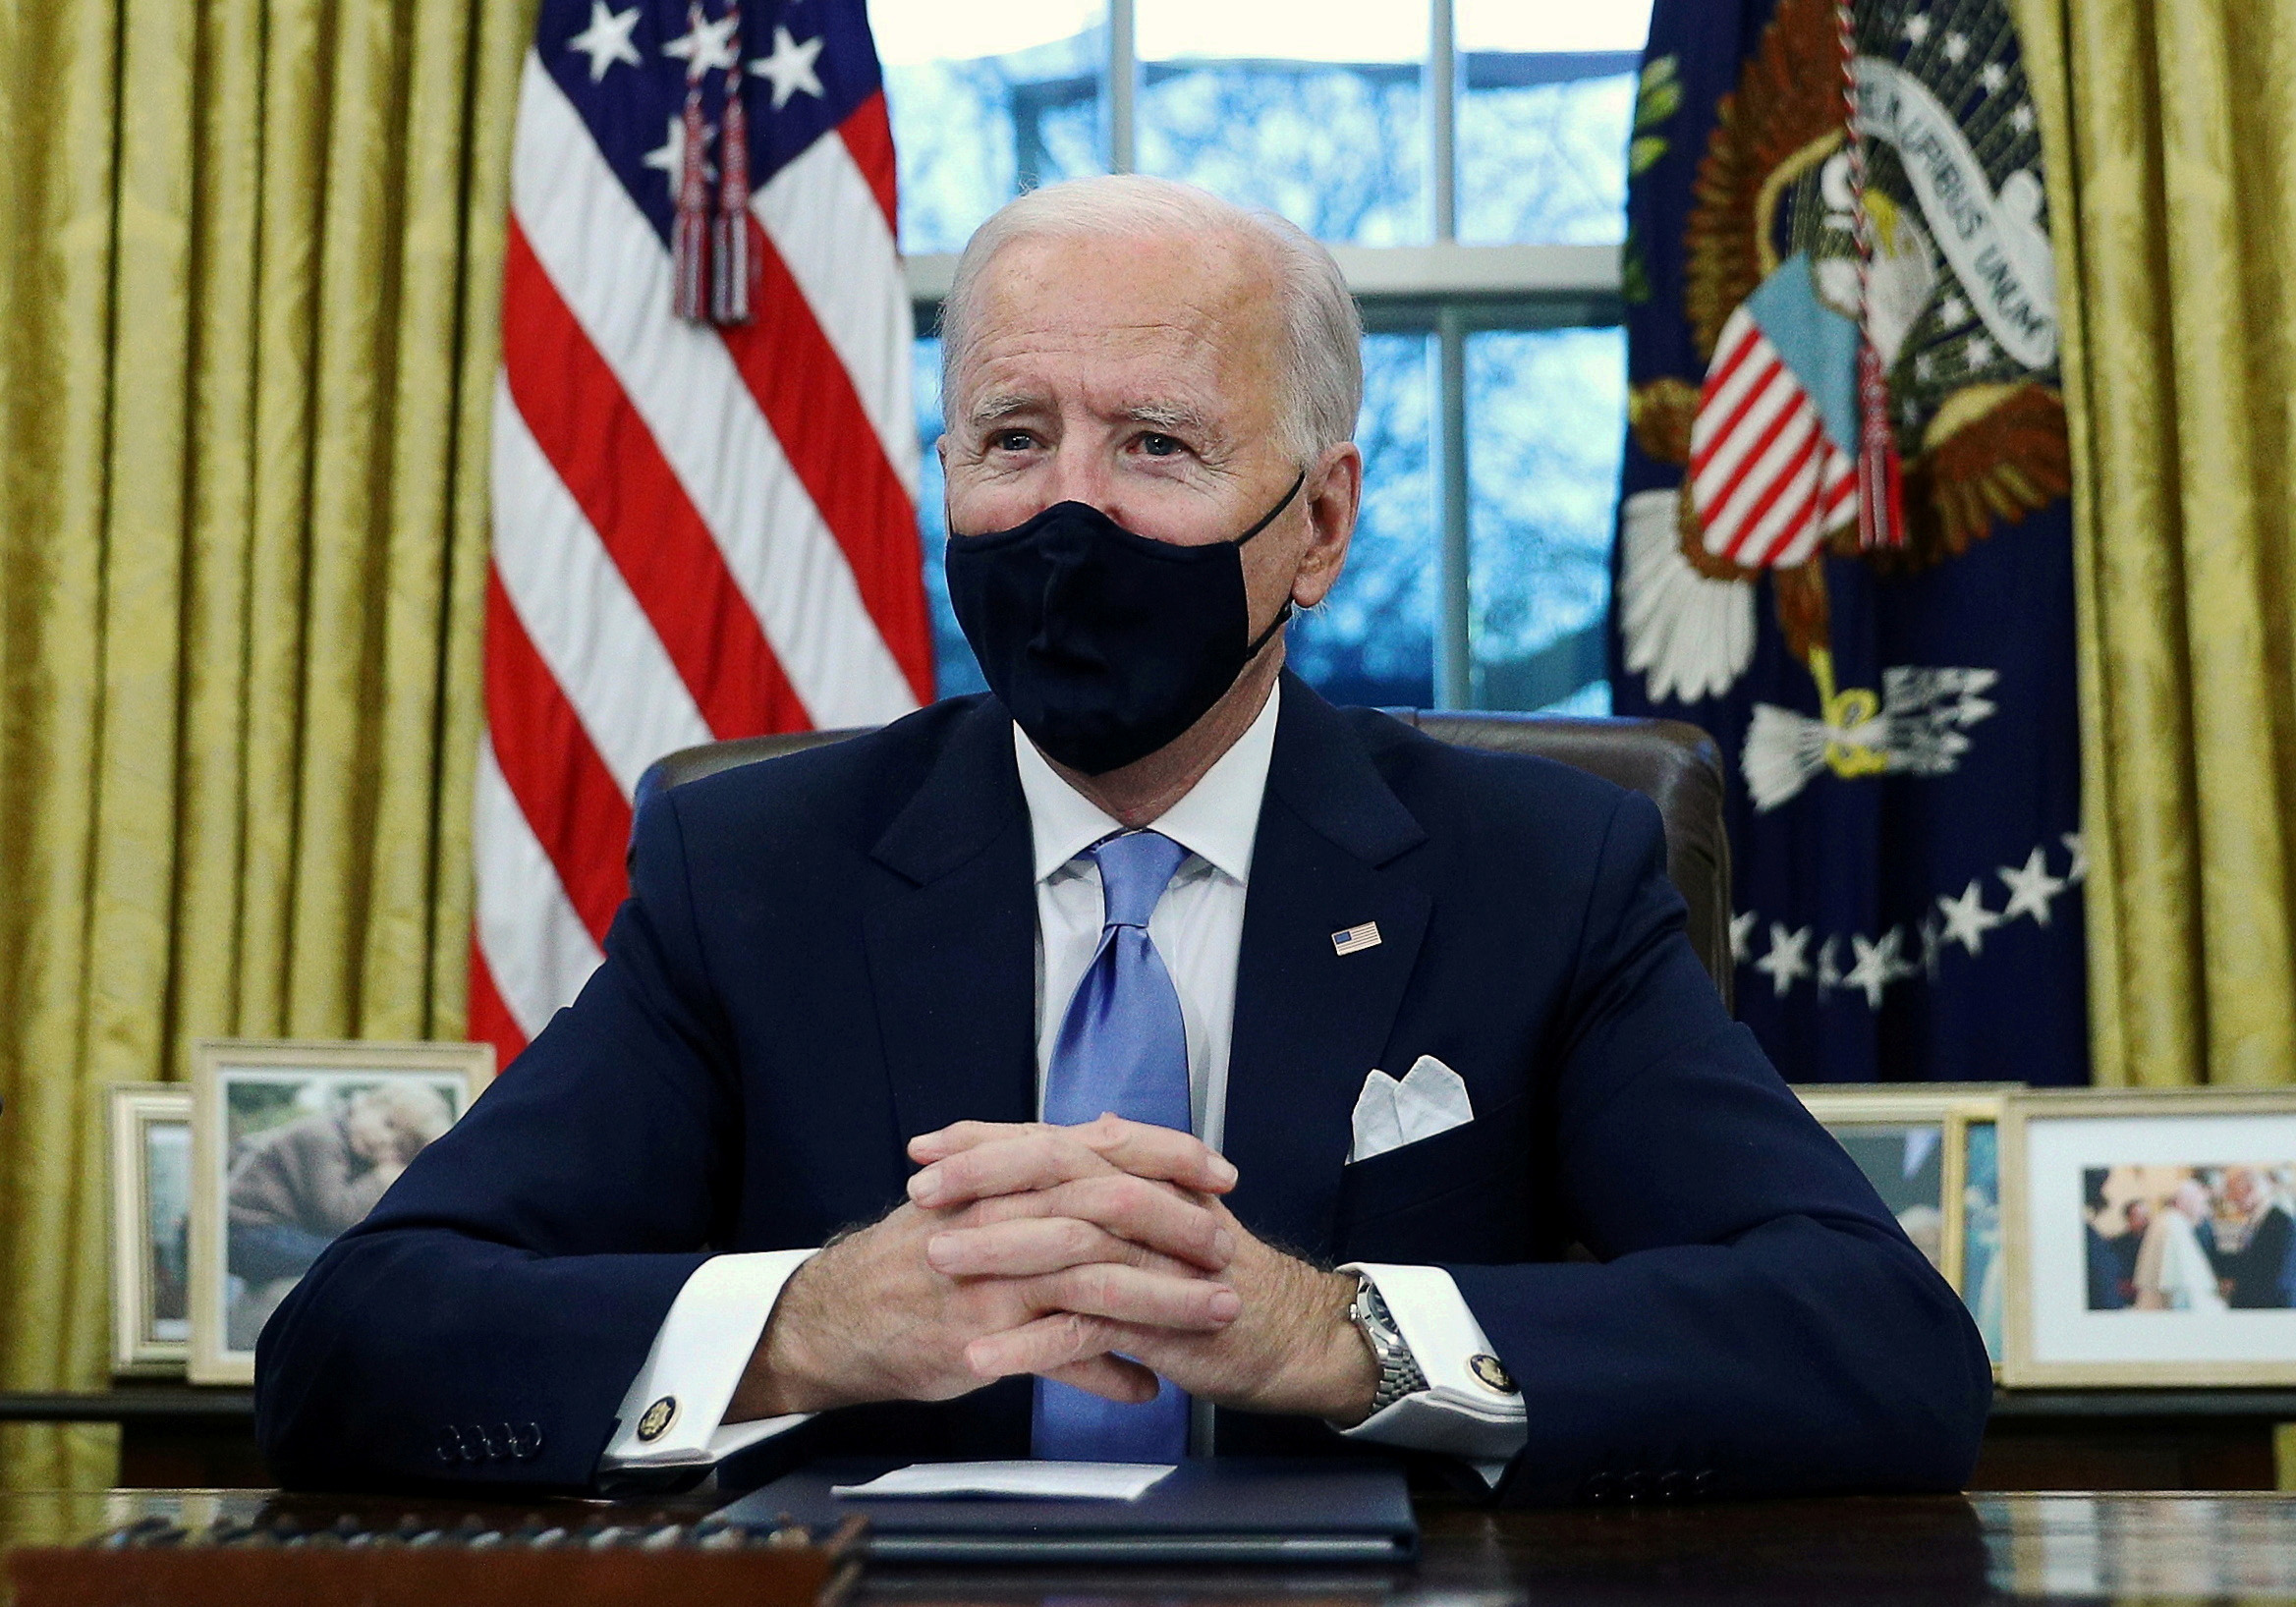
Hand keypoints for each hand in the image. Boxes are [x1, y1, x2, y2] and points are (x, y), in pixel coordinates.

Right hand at [728, 1119, 1239, 1419]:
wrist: (837, 1315)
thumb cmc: (916, 1253)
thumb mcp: (977, 1192)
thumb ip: (1045, 1165)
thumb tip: (1112, 1131)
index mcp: (1007, 1174)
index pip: (1102, 1147)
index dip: (1169, 1156)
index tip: (1222, 1173)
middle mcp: (1002, 1214)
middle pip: (1108, 1207)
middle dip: (1179, 1226)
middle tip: (1229, 1248)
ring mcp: (993, 1276)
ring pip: (1096, 1278)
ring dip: (1164, 1300)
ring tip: (1216, 1316)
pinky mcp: (980, 1335)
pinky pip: (1059, 1353)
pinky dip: (1108, 1372)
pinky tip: (1146, 1386)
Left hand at [916, 1120, 1379, 1424]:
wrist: (1291, 1335)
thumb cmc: (1219, 1275)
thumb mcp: (1174, 1211)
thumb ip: (1132, 1169)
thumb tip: (1096, 1123)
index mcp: (1143, 1175)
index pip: (1055, 1140)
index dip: (988, 1140)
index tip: (925, 1147)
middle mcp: (1149, 1204)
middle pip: (1059, 1171)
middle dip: (983, 1177)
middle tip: (920, 1192)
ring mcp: (1156, 1262)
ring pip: (1069, 1243)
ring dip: (998, 1251)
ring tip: (936, 1262)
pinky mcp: (1162, 1322)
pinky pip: (1087, 1328)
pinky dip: (1032, 1342)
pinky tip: (983, 1355)